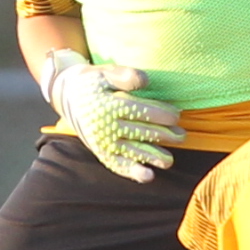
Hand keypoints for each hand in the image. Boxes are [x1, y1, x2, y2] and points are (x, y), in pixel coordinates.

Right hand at [40, 49, 179, 179]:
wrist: (68, 95)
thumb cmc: (93, 82)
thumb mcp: (105, 72)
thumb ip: (125, 75)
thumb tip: (146, 80)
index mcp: (106, 105)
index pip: (139, 111)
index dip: (160, 114)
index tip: (177, 115)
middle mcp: (104, 126)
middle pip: (139, 132)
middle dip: (163, 135)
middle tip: (182, 136)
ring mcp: (102, 141)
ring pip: (131, 151)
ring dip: (152, 157)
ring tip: (168, 162)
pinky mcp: (101, 151)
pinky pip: (117, 164)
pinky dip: (132, 171)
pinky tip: (148, 177)